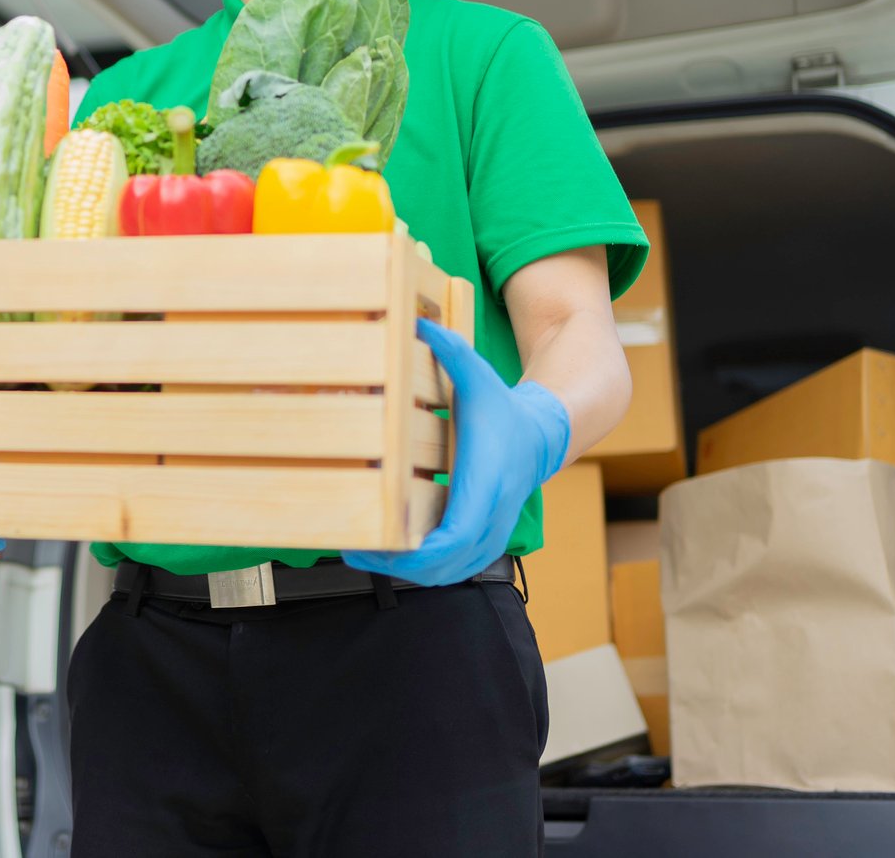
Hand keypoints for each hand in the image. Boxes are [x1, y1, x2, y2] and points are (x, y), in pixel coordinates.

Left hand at [345, 319, 570, 586]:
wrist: (540, 436)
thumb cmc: (501, 408)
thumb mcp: (477, 376)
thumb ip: (451, 349)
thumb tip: (418, 321)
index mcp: (484, 482)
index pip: (452, 535)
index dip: (415, 551)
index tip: (378, 545)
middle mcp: (490, 515)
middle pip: (444, 566)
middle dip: (397, 566)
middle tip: (354, 550)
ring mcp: (490, 532)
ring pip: (449, 573)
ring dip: (408, 571)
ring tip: (365, 552)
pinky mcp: (486, 538)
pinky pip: (455, 568)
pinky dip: (425, 570)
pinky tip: (393, 555)